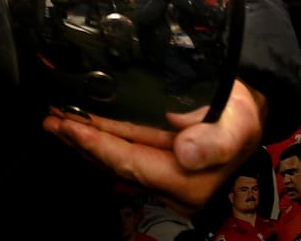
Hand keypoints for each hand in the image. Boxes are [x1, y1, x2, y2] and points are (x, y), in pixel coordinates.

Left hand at [43, 79, 265, 213]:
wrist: (249, 113)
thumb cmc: (242, 116)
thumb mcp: (237, 123)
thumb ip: (213, 141)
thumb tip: (185, 151)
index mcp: (188, 182)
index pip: (131, 163)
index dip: (98, 145)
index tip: (71, 126)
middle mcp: (170, 187)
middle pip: (115, 165)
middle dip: (81, 143)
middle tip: (51, 120)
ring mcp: (161, 176)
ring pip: (114, 160)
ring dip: (83, 142)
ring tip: (56, 122)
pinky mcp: (155, 163)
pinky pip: (121, 153)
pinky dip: (98, 140)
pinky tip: (80, 130)